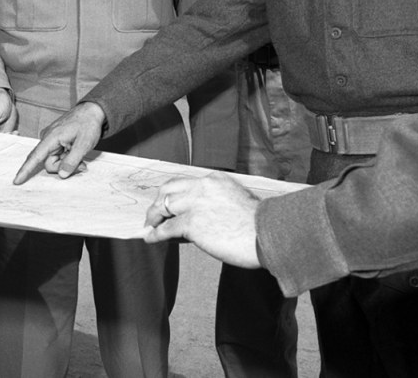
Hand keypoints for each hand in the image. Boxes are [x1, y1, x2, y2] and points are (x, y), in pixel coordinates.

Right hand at [13, 101, 104, 184]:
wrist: (92, 111)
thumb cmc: (88, 124)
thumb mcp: (83, 144)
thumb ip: (72, 161)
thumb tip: (62, 174)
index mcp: (51, 137)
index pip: (36, 156)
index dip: (26, 170)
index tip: (16, 181)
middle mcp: (48, 138)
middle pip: (48, 163)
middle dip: (63, 167)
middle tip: (81, 165)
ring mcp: (51, 139)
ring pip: (54, 160)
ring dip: (67, 162)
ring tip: (81, 156)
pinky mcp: (55, 141)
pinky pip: (57, 155)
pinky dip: (66, 158)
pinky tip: (76, 152)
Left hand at [143, 172, 260, 267]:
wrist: (267, 234)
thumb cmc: (259, 224)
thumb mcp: (236, 200)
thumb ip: (217, 202)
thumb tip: (201, 218)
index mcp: (214, 179)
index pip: (184, 183)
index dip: (172, 194)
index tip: (168, 203)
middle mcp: (202, 186)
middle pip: (168, 189)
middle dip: (158, 201)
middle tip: (153, 214)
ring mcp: (196, 203)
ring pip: (163, 206)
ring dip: (153, 217)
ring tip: (149, 226)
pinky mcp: (192, 223)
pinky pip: (166, 228)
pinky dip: (156, 233)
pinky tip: (151, 237)